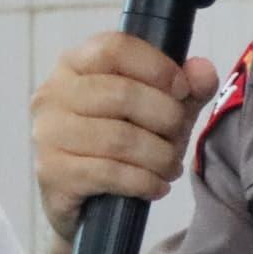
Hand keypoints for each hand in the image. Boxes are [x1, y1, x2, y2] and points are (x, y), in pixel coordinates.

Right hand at [30, 32, 218, 248]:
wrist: (86, 205)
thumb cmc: (121, 146)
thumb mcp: (160, 111)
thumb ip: (186, 88)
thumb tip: (204, 71)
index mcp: (75, 65)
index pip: (114, 48)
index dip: (156, 66)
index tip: (182, 90)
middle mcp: (53, 94)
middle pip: (121, 94)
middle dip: (165, 118)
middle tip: (179, 137)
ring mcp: (48, 134)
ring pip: (118, 138)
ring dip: (158, 156)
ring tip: (170, 166)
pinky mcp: (52, 173)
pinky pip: (108, 173)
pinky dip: (143, 181)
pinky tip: (156, 186)